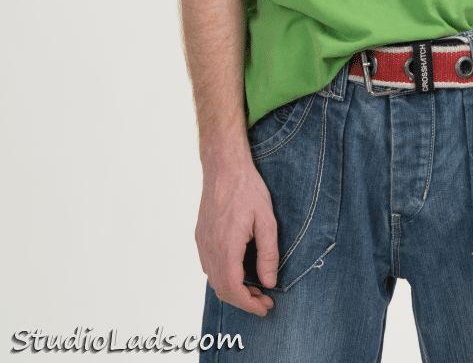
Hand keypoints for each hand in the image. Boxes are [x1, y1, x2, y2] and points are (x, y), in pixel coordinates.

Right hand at [195, 159, 278, 315]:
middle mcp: (210, 248)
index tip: (264, 308)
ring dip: (233, 290)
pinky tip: (240, 271)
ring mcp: (202, 243)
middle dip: (243, 301)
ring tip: (255, 288)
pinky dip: (223, 277)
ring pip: (214, 280)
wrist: (224, 167)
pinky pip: (209, 266)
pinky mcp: (200, 236)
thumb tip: (269, 282)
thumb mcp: (267, 220)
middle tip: (264, 300)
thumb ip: (268, 254)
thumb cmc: (247, 190)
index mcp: (227, 245)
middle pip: (222, 289)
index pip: (233, 288)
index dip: (248, 304)